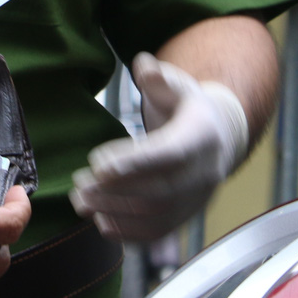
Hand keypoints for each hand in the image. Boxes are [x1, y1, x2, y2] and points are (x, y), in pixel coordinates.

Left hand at [70, 53, 248, 243]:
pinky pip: (159, 231)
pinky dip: (128, 232)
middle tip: (79, 184)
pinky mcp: (186, 216)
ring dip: (115, 212)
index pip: (170, 153)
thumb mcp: (177, 84)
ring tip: (80, 202)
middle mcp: (205, 172)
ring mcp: (197, 199)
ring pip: (157, 215)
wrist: (218, 137)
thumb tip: (143, 65)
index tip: (98, 164)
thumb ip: (159, 77)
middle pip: (160, 190)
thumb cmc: (186, 107)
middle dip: (115, 190)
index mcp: (203, 135)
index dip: (135, 162)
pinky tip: (100, 222)